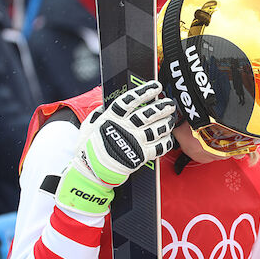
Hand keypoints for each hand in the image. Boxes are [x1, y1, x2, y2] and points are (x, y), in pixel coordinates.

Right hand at [56, 81, 175, 215]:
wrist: (92, 172)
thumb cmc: (88, 149)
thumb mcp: (88, 126)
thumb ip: (98, 113)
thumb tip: (104, 103)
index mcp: (112, 118)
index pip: (130, 100)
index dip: (144, 92)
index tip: (155, 86)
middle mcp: (125, 128)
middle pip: (147, 114)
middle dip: (161, 107)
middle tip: (169, 102)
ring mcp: (134, 142)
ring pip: (156, 129)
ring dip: (166, 122)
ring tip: (171, 118)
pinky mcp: (140, 156)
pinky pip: (158, 147)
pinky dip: (166, 141)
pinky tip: (169, 136)